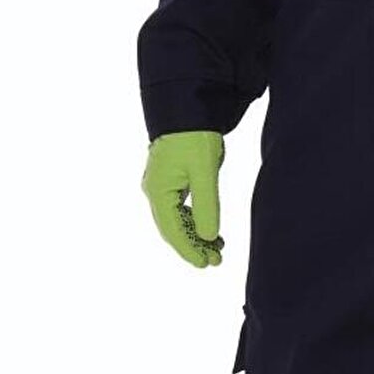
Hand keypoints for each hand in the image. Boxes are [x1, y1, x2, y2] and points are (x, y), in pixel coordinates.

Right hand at [142, 130, 225, 268]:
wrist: (188, 108)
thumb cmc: (195, 136)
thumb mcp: (205, 171)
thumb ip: (207, 205)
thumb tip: (209, 237)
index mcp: (159, 190)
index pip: (172, 230)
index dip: (189, 250)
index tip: (206, 265)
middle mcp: (155, 191)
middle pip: (172, 229)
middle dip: (193, 247)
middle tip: (216, 261)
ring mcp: (161, 186)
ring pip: (176, 220)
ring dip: (195, 236)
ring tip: (218, 248)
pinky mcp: (170, 180)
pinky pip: (179, 209)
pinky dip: (194, 222)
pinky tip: (210, 230)